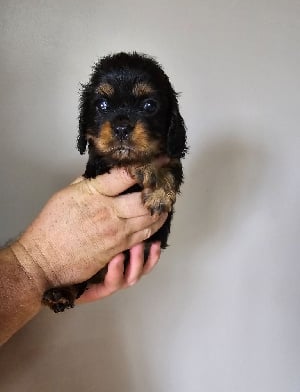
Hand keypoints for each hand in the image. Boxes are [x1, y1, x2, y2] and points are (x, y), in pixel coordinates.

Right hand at [11, 168, 166, 294]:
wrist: (43, 259)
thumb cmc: (50, 227)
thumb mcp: (65, 195)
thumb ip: (87, 184)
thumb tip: (101, 175)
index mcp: (94, 193)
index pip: (126, 175)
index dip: (145, 166)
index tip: (158, 160)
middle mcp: (109, 211)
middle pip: (145, 198)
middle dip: (158, 190)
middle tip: (166, 184)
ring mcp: (116, 231)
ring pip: (149, 218)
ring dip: (161, 208)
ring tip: (167, 200)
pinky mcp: (118, 247)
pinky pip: (144, 235)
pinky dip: (155, 225)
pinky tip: (158, 218)